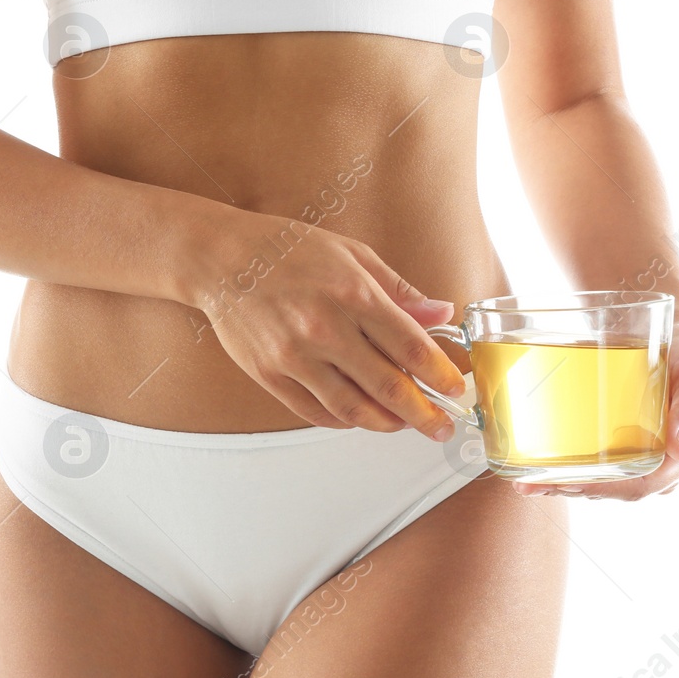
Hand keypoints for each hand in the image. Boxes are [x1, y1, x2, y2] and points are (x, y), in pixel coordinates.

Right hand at [186, 212, 468, 439]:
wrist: (221, 259)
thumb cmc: (289, 250)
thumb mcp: (352, 254)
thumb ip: (399, 289)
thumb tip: (441, 313)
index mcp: (353, 293)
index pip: (411, 347)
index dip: (441, 375)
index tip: (456, 390)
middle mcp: (325, 328)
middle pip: (389, 387)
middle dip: (425, 414)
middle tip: (442, 427)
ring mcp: (294, 356)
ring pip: (353, 410)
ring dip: (387, 424)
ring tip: (404, 425)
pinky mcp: (270, 375)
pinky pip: (316, 412)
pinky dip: (345, 422)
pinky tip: (361, 418)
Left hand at [514, 320, 678, 499]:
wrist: (674, 341)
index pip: (641, 485)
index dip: (604, 489)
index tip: (569, 483)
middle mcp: (665, 468)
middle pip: (616, 489)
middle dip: (574, 490)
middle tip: (533, 484)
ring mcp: (645, 463)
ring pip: (605, 484)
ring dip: (566, 487)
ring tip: (527, 483)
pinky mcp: (628, 452)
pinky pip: (601, 469)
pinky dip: (571, 473)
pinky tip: (540, 473)